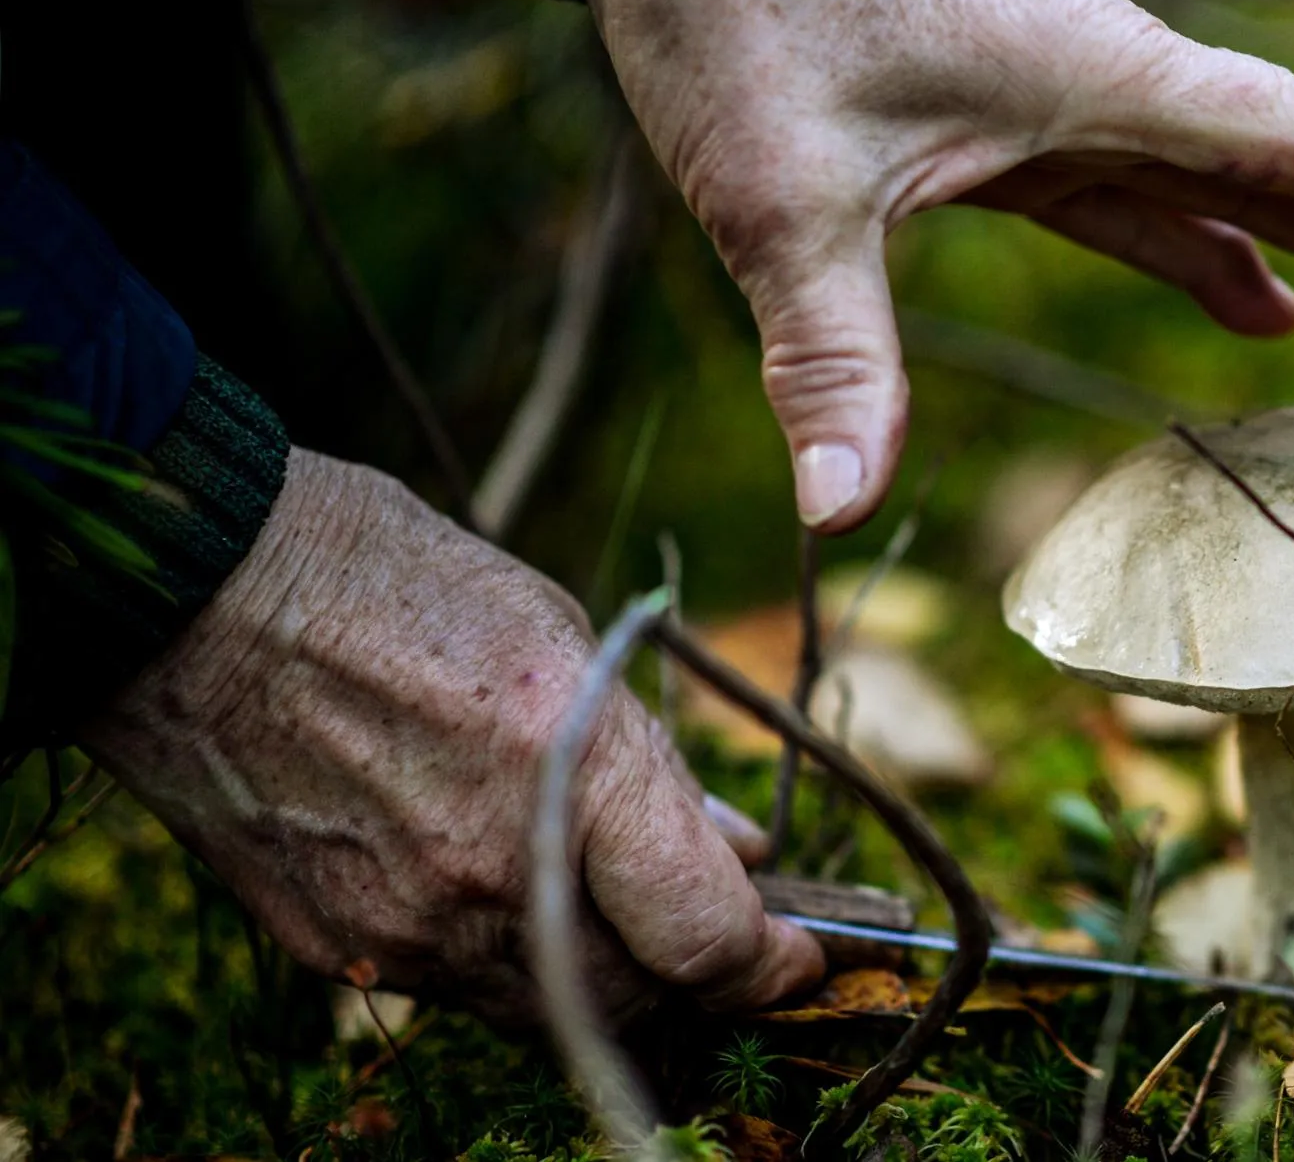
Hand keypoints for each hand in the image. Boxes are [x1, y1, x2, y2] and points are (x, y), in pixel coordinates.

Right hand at [79, 448, 823, 1023]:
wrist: (193, 592)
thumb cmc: (393, 580)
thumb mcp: (564, 636)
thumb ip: (652, 765)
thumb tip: (730, 848)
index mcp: (565, 765)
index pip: (707, 938)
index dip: (774, 966)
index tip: (801, 957)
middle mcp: (489, 869)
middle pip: (636, 1002)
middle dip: (697, 981)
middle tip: (723, 941)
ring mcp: (402, 924)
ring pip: (546, 1012)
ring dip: (606, 977)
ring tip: (621, 912)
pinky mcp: (333, 946)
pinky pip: (456, 989)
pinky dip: (511, 961)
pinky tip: (514, 896)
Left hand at [539, 0, 1293, 532]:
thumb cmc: (740, 14)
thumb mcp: (783, 198)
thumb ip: (829, 358)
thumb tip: (836, 518)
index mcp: (1098, 80)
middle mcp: (1106, 80)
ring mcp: (1063, 96)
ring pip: (1230, 173)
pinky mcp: (1011, 117)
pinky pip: (1146, 189)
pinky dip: (1212, 244)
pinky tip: (1259, 297)